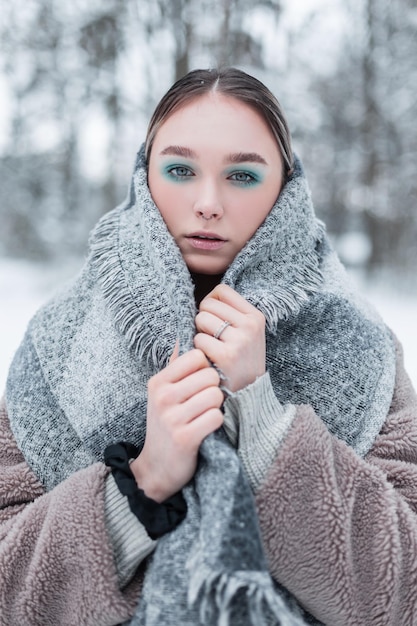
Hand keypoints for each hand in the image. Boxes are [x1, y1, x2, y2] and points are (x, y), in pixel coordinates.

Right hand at [130, 345, 222, 501]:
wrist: (156, 467)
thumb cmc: (166, 424)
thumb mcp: (162, 394)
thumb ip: (174, 367)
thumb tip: (182, 336)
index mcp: (158, 382)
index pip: (196, 355)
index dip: (205, 367)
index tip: (200, 382)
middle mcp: (162, 397)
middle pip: (210, 374)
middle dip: (214, 388)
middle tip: (204, 402)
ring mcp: (172, 418)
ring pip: (216, 395)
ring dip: (216, 406)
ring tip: (204, 414)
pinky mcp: (184, 437)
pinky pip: (216, 417)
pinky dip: (216, 422)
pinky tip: (206, 428)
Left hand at [194, 284, 265, 392]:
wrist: (249, 394)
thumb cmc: (241, 360)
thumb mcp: (247, 333)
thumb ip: (230, 313)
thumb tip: (205, 297)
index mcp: (255, 316)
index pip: (222, 291)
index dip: (210, 302)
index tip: (213, 318)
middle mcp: (250, 325)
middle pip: (208, 304)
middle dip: (203, 319)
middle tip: (211, 337)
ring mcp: (239, 340)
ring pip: (201, 318)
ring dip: (199, 334)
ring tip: (211, 348)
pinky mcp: (226, 355)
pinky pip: (198, 339)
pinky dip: (198, 349)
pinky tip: (209, 359)